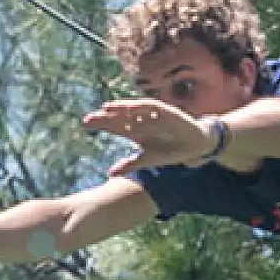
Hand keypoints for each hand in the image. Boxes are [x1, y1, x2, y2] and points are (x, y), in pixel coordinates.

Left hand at [82, 98, 214, 175]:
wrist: (194, 145)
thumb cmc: (171, 151)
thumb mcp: (148, 159)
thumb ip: (129, 164)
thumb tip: (110, 174)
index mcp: (136, 132)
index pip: (115, 126)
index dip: (101, 124)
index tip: (85, 124)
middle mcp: (141, 121)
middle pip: (120, 116)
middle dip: (105, 116)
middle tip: (89, 118)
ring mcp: (153, 116)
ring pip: (133, 109)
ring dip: (120, 108)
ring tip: (106, 108)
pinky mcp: (166, 112)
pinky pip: (152, 106)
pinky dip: (142, 106)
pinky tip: (131, 106)